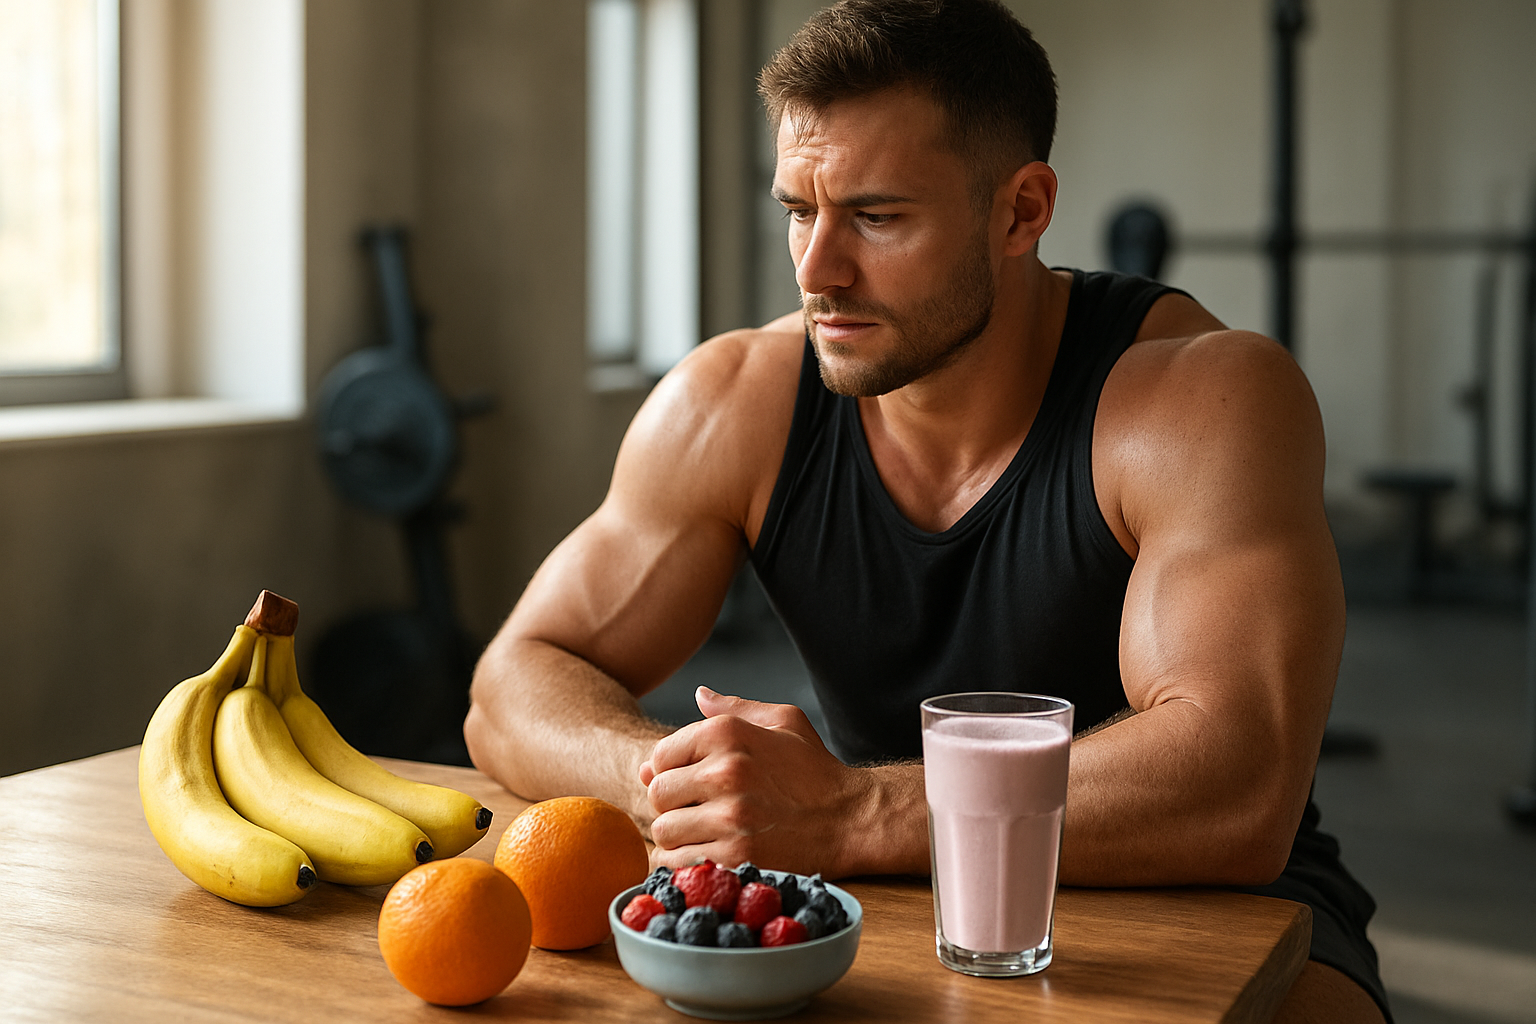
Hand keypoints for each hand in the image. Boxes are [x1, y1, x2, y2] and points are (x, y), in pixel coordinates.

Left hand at [639, 686, 870, 875]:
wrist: (851, 819)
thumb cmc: (815, 770)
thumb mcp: (784, 722)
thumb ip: (735, 707)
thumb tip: (699, 695)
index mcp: (727, 733)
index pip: (660, 755)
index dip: (670, 773)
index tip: (691, 784)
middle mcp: (724, 771)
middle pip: (658, 794)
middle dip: (672, 805)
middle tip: (698, 811)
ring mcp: (729, 817)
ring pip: (664, 831)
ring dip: (678, 837)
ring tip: (705, 834)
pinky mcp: (735, 856)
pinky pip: (679, 862)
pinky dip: (686, 863)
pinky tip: (710, 854)